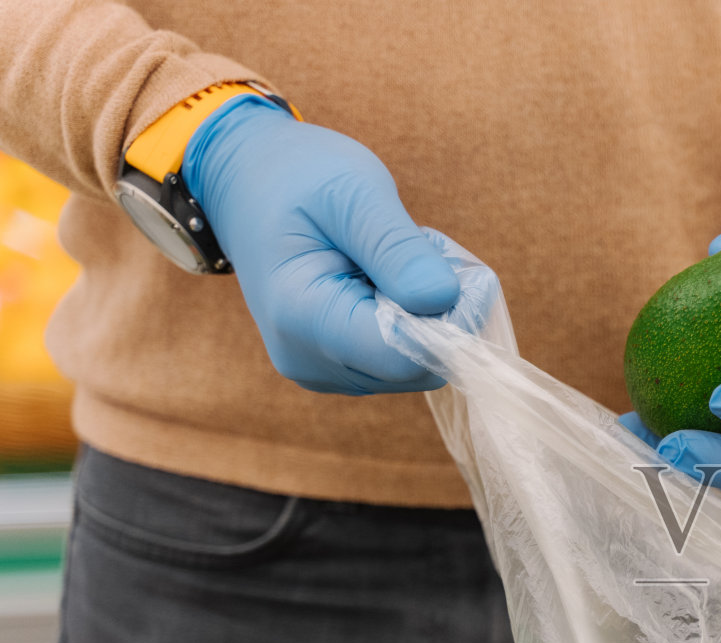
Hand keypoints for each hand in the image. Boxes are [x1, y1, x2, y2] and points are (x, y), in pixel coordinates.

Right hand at [185, 97, 462, 393]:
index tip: (457, 266)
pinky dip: (411, 320)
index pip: (405, 355)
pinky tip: (385, 280)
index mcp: (302, 318)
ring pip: (417, 365)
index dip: (452, 319)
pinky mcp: (339, 368)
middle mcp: (309, 361)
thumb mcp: (353, 192)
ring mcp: (323, 371)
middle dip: (441, 312)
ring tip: (393, 259)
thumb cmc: (295, 176)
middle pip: (417, 366)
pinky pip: (402, 359)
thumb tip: (443, 300)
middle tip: (420, 250)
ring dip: (426, 313)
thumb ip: (397, 249)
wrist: (247, 182)